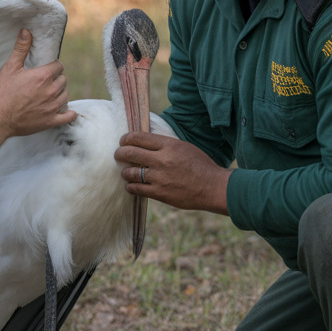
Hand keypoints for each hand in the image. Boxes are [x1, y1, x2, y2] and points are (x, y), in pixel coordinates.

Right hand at [0, 29, 75, 138]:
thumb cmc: (2, 92)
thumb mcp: (10, 67)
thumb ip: (21, 49)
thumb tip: (26, 31)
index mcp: (43, 76)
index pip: (58, 66)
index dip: (52, 67)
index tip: (46, 69)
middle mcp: (51, 91)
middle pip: (63, 80)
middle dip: (56, 79)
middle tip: (45, 82)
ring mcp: (52, 107)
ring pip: (65, 95)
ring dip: (60, 94)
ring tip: (49, 94)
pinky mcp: (50, 121)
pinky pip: (68, 117)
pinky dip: (69, 114)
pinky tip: (65, 111)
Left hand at [115, 132, 229, 214]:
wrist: (212, 187)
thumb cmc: (200, 165)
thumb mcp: (184, 147)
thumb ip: (165, 145)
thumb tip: (145, 143)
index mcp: (169, 145)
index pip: (138, 137)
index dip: (126, 139)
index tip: (123, 141)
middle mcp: (162, 160)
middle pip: (130, 153)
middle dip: (120, 153)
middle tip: (118, 155)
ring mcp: (160, 177)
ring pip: (130, 173)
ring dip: (126, 172)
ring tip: (127, 172)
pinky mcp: (160, 193)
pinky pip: (136, 189)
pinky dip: (131, 186)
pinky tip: (131, 185)